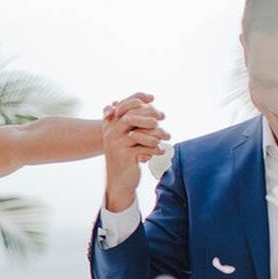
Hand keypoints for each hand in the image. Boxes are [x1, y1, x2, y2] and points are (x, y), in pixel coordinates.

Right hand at [102, 92, 167, 212]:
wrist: (119, 181)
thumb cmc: (125, 155)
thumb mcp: (126, 136)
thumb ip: (134, 119)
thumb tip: (148, 100)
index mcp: (110, 124)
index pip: (124, 103)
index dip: (138, 97)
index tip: (153, 98)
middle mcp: (111, 132)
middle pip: (134, 115)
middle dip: (151, 114)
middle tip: (163, 117)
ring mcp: (117, 144)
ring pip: (143, 132)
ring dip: (158, 133)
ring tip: (167, 136)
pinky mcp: (126, 156)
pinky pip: (146, 147)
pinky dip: (156, 149)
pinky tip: (161, 151)